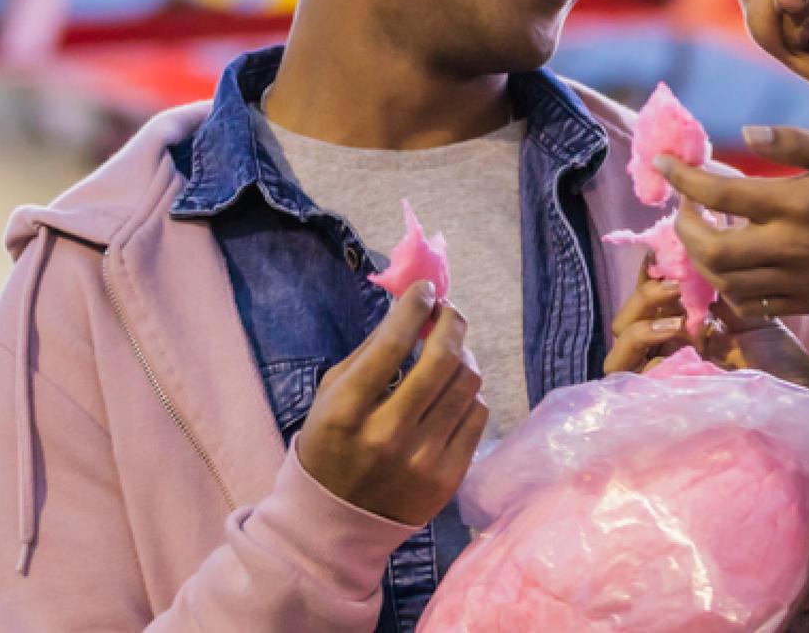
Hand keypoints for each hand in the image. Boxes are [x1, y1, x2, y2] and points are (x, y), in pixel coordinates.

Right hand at [295, 282, 488, 525]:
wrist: (337, 521)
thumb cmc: (332, 443)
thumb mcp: (332, 394)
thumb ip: (371, 350)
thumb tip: (414, 306)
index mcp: (346, 410)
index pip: (393, 343)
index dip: (416, 306)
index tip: (426, 288)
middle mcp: (386, 435)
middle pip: (442, 361)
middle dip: (452, 323)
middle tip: (449, 311)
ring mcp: (422, 459)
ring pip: (467, 385)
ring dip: (464, 356)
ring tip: (452, 350)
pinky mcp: (448, 478)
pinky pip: (477, 415)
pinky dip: (468, 393)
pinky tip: (454, 391)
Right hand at [607, 257, 808, 393]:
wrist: (799, 402)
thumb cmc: (782, 365)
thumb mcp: (750, 318)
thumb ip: (717, 296)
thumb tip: (689, 259)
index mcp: (686, 337)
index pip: (649, 302)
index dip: (650, 276)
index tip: (665, 254)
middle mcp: (668, 356)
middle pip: (626, 319)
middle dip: (645, 294)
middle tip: (676, 284)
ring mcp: (661, 379)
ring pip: (619, 342)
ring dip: (642, 316)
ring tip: (678, 312)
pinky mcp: (657, 399)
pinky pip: (626, 372)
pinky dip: (644, 341)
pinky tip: (678, 331)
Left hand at [659, 126, 808, 318]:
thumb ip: (791, 140)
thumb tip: (745, 133)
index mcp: (796, 204)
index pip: (720, 195)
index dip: (684, 178)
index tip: (665, 165)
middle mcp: (790, 247)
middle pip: (712, 251)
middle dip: (685, 228)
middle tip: (685, 208)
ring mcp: (795, 281)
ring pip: (725, 282)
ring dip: (701, 259)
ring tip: (703, 233)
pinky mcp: (804, 302)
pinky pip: (750, 304)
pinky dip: (728, 285)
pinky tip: (731, 264)